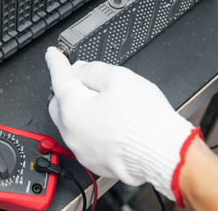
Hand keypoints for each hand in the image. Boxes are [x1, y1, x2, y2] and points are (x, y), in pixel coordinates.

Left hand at [45, 48, 197, 202]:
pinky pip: (85, 139)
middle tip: (82, 77)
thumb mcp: (119, 78)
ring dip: (79, 109)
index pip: (59, 77)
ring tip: (103, 100)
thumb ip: (93, 70)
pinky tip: (109, 121)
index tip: (53, 54)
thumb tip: (80, 69)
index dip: (56, 61)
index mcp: (72, 109)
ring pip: (71, 123)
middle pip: (59, 103)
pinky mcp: (95, 161)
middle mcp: (71, 132)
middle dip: (66, 88)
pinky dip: (90, 127)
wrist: (164, 154)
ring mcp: (82, 149)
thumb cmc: (145, 120)